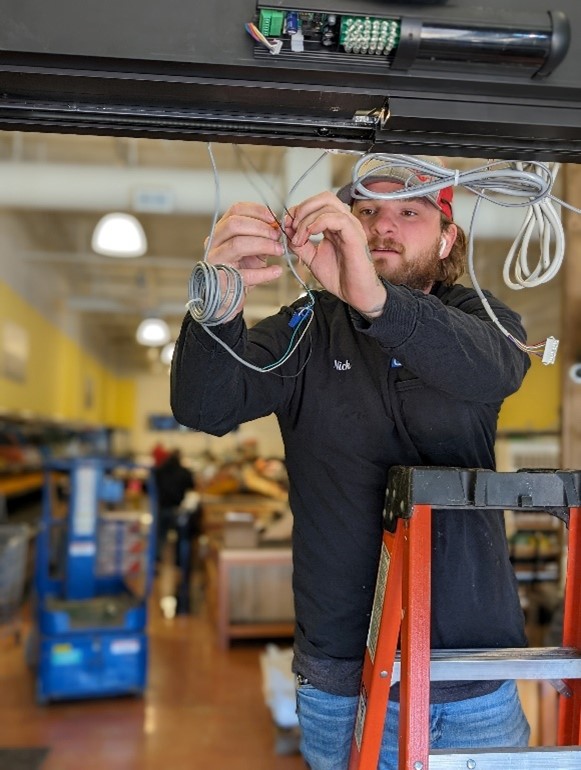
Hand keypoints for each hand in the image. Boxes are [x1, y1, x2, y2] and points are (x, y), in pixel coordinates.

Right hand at [205, 202, 284, 316]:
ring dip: (263, 245)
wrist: (228, 298)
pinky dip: (265, 273)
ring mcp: (215, 261)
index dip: (257, 211)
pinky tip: (276, 271)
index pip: (235, 211)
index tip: (273, 218)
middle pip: (234, 224)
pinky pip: (246, 274)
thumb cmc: (240, 271)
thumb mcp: (251, 249)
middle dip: (261, 228)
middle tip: (277, 236)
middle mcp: (214, 243)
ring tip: (279, 250)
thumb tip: (278, 225)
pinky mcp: (222, 280)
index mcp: (221, 231)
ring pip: (237, 244)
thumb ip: (261, 236)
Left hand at [285, 192, 386, 316]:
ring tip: (299, 238)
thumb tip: (287, 230)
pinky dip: (318, 223)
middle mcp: (344, 223)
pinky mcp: (355, 236)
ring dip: (307, 218)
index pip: (317, 204)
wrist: (355, 294)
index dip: (299, 210)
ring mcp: (351, 227)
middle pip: (323, 198)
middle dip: (302, 209)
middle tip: (292, 227)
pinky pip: (336, 218)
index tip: (286, 225)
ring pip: (328, 204)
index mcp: (335, 226)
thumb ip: (300, 244)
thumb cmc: (340, 277)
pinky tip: (309, 236)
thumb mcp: (312, 258)